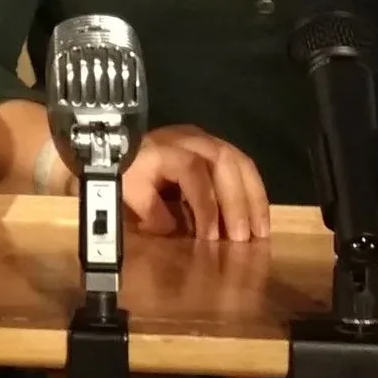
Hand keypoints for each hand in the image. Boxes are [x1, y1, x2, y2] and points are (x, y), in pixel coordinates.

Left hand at [121, 125, 269, 240]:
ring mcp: (205, 139)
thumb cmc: (123, 172)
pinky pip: (241, 164)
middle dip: (237, 202)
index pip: (193, 172)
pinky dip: (252, 190)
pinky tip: (258, 216)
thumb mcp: (129, 192)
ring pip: (239, 161)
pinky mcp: (214, 146)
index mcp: (165, 148)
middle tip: (243, 238)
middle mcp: (190, 139)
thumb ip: (152, 211)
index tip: (211, 237)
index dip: (205, 205)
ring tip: (260, 230)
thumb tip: (177, 230)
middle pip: (224, 162)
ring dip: (253, 197)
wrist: (117, 148)